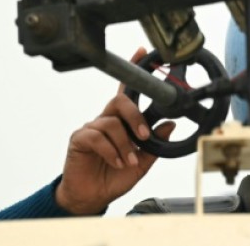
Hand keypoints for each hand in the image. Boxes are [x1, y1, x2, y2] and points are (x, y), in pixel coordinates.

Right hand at [54, 47, 175, 214]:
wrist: (92, 197)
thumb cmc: (114, 176)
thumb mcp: (142, 163)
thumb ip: (155, 145)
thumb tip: (170, 126)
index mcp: (121, 122)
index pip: (126, 91)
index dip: (132, 70)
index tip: (142, 52)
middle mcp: (105, 120)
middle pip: (119, 101)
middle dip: (135, 116)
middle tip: (144, 136)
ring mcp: (91, 128)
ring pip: (111, 122)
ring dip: (124, 144)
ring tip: (128, 161)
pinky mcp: (79, 139)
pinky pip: (96, 136)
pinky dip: (111, 151)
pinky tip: (116, 161)